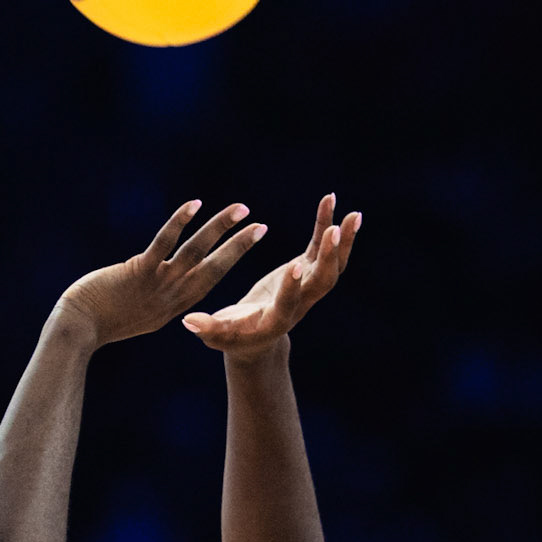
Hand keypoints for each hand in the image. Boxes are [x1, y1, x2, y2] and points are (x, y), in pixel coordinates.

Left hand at [56, 201, 267, 347]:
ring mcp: (159, 284)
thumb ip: (155, 298)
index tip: (247, 245)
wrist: (79, 329)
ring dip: (221, 228)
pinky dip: (180, 222)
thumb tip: (158, 284)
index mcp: (176, 305)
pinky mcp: (139, 271)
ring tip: (240, 209)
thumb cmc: (101, 320)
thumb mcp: (139, 312)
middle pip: (216, 267)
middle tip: (261, 226)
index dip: (231, 260)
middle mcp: (174, 296)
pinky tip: (195, 204)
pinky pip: (165, 243)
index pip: (211, 279)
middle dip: (240, 246)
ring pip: (198, 252)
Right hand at [180, 194, 360, 363]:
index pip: (288, 305)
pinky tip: (331, 201)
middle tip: (337, 231)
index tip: (295, 267)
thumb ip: (206, 328)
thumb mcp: (217, 335)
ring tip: (353, 214)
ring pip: (331, 265)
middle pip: (322, 284)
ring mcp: (306, 287)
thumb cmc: (232, 338)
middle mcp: (299, 304)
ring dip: (343, 240)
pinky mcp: (305, 271)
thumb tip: (188, 321)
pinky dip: (326, 224)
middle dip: (330, 258)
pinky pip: (320, 247)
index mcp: (276, 320)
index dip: (292, 289)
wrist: (257, 340)